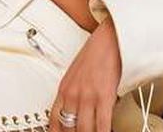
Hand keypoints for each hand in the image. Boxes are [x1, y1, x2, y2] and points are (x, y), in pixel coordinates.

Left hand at [48, 16, 121, 131]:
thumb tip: (76, 113)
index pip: (53, 119)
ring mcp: (87, 96)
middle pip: (68, 128)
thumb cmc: (95, 55)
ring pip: (84, 130)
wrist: (109, 40)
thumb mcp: (75, 75)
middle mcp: (72, 94)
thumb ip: (73, 94)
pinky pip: (102, 124)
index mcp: (63, 89)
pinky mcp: (103, 97)